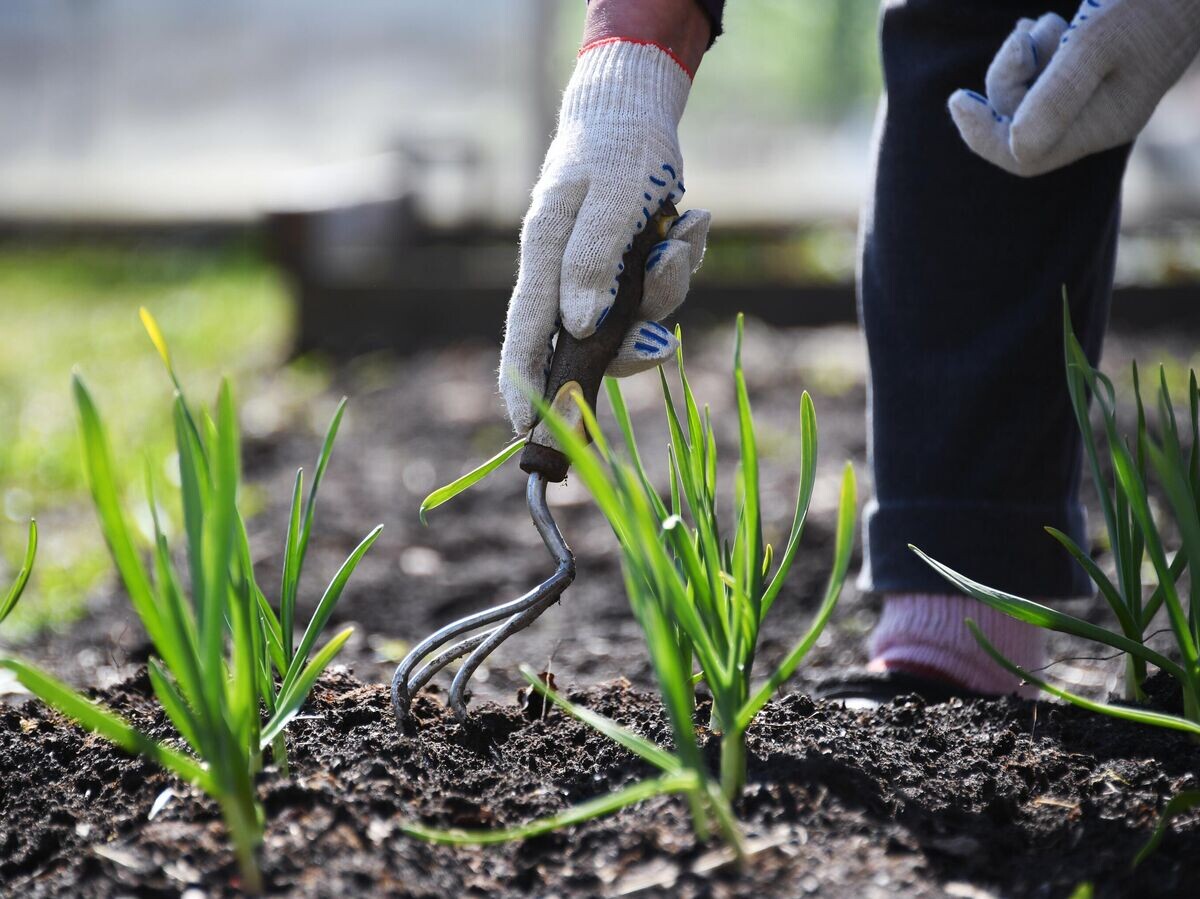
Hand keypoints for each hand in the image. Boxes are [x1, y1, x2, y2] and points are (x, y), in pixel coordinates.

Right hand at [498, 37, 710, 433]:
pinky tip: (691, 222)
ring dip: (669, 286)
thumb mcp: (610, 197)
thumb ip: (591, 260)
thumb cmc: (618, 147)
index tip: (521, 429)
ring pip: (635, 319)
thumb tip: (579, 326)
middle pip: (589, 341)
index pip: (526, 331)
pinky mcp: (629, 267)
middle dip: (632, 345)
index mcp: (544, 254)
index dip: (523, 382)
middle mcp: (566, 272)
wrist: (638, 108)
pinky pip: (660, 292)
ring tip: (682, 232)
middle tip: (661, 341)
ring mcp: (599, 273)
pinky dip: (681, 262)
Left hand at [948, 0, 1199, 176]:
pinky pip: (1048, 76)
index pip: (1023, 158)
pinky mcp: (1096, 70)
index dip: (983, 135)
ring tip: (1048, 23)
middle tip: (1023, 37)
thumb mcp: (1097, 41)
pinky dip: (1037, 52)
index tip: (958, 99)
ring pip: (1030, 96)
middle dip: (1007, 81)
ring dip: (1023, 60)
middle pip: (1020, 124)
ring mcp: (1099, 96)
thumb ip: (1057, 94)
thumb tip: (1015, 145)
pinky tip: (1051, 24)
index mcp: (1102, 126)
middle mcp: (1099, 119)